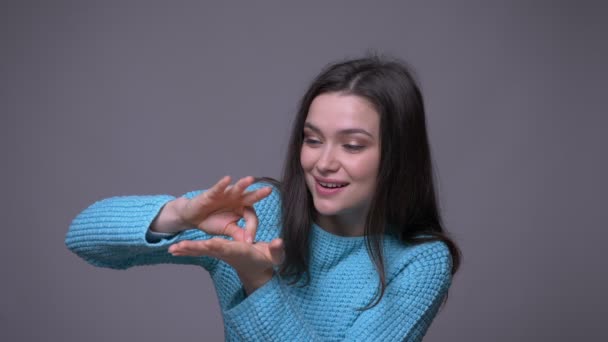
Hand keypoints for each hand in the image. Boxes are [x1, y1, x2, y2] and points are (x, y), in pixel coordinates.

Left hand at [169, 231, 284, 294]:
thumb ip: (276, 249)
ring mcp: (220, 253)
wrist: (257, 270)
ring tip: (171, 249)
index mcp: (239, 250)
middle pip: (208, 249)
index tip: (208, 243)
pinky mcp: (216, 252)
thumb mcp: (274, 255)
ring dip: (186, 250)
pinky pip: (199, 250)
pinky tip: (174, 249)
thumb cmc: (266, 260)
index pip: (227, 247)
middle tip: (179, 248)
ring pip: (201, 250)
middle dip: (194, 248)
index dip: (218, 245)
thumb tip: (279, 242)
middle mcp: (227, 252)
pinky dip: (187, 250)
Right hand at [177, 176, 271, 241]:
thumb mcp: (227, 230)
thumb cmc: (212, 221)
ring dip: (243, 184)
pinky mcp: (212, 193)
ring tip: (250, 179)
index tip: (249, 242)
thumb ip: (238, 234)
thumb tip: (249, 244)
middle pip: (250, 197)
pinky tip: (228, 179)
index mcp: (243, 208)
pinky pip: (218, 188)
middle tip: (269, 190)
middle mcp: (237, 199)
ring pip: (236, 189)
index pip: (251, 217)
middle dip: (259, 194)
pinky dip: (222, 184)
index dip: (251, 229)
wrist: (194, 218)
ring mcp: (226, 195)